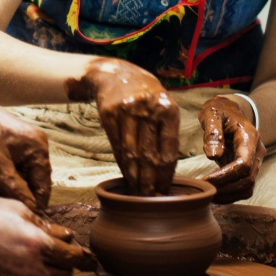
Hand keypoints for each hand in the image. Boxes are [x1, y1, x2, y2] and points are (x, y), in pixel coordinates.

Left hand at [0, 102, 51, 212]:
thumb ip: (15, 189)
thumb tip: (32, 209)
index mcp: (38, 149)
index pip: (42, 190)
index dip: (25, 203)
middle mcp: (34, 148)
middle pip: (27, 187)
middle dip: (2, 192)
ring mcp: (21, 148)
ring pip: (13, 183)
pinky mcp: (8, 150)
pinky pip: (5, 174)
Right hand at [0, 195, 95, 275]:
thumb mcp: (17, 209)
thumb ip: (45, 224)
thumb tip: (66, 235)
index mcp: (36, 243)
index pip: (72, 257)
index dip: (83, 256)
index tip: (88, 256)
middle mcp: (29, 266)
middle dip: (69, 267)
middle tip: (67, 255)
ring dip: (54, 275)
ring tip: (50, 262)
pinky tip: (31, 267)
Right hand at [66, 58, 178, 195]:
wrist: (116, 74)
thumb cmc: (146, 97)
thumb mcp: (163, 107)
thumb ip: (166, 134)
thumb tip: (167, 173)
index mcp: (167, 108)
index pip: (167, 151)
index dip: (165, 176)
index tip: (164, 192)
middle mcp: (147, 108)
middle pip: (148, 155)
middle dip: (150, 182)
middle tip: (151, 201)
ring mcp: (126, 110)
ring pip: (130, 154)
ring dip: (134, 178)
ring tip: (138, 195)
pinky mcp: (108, 114)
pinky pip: (116, 146)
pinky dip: (122, 164)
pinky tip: (126, 176)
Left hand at [198, 95, 264, 202]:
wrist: (229, 109)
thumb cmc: (218, 110)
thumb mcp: (211, 114)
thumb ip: (212, 133)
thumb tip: (213, 156)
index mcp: (249, 137)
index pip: (244, 164)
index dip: (226, 176)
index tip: (206, 180)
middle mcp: (256, 151)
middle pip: (248, 179)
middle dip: (226, 188)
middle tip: (205, 191)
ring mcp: (254, 160)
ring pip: (248, 187)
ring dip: (229, 195)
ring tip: (208, 196)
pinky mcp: (248, 168)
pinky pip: (243, 186)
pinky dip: (231, 194)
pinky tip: (214, 194)